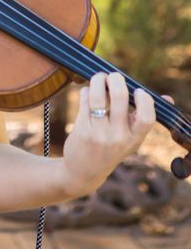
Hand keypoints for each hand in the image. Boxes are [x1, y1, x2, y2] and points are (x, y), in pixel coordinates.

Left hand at [59, 71, 155, 199]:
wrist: (84, 172)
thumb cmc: (111, 148)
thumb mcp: (131, 139)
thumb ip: (144, 118)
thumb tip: (167, 98)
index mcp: (134, 139)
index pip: (147, 117)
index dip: (144, 99)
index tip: (138, 91)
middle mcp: (118, 137)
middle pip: (120, 97)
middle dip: (116, 79)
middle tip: (113, 77)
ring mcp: (99, 134)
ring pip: (97, 96)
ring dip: (98, 80)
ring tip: (99, 78)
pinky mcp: (82, 129)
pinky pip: (84, 100)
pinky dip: (86, 91)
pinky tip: (88, 92)